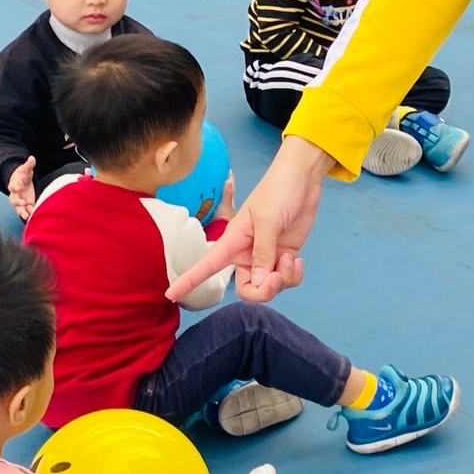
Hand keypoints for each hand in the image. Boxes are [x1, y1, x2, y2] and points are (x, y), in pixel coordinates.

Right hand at [7, 156, 36, 219]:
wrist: (21, 182)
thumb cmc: (22, 176)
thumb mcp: (25, 169)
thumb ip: (28, 165)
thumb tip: (32, 158)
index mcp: (14, 184)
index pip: (12, 186)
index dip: (15, 187)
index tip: (18, 187)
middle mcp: (15, 195)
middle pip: (14, 199)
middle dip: (17, 202)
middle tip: (22, 203)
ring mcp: (20, 201)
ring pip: (19, 208)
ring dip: (22, 212)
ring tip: (26, 216)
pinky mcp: (26, 206)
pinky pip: (26, 211)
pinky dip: (30, 213)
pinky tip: (34, 216)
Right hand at [171, 136, 328, 302]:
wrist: (303, 178)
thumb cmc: (278, 191)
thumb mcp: (268, 219)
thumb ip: (263, 251)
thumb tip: (258, 281)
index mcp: (233, 242)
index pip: (206, 265)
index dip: (188, 281)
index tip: (171, 295)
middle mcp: (246, 254)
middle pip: (247, 289)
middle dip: (263, 291)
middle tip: (276, 278)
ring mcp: (266, 257)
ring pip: (268, 287)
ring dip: (283, 280)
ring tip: (290, 259)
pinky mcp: (284, 256)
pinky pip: (286, 280)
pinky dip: (292, 276)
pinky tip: (296, 260)